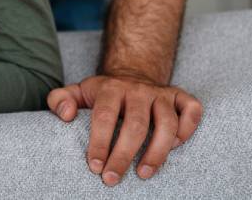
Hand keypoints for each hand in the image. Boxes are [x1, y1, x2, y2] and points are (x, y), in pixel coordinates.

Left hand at [48, 74, 202, 185]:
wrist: (131, 72)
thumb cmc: (103, 93)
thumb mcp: (77, 91)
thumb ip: (60, 100)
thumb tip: (66, 116)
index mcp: (110, 88)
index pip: (104, 116)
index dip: (99, 143)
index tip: (94, 166)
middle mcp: (138, 89)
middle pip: (135, 125)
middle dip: (123, 155)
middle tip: (112, 179)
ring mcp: (161, 93)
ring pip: (167, 123)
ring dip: (157, 151)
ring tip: (143, 174)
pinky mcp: (180, 96)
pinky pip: (191, 110)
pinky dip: (188, 129)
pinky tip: (176, 148)